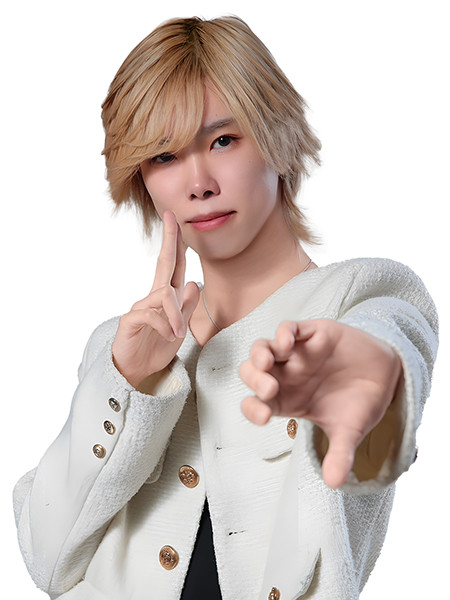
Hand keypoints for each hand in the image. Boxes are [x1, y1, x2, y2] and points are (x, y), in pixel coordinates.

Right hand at [112, 211, 199, 387]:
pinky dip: (164, 325)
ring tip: (178, 333)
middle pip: (164, 263)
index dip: (176, 243)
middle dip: (169, 240)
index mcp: (166, 296)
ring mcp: (141, 306)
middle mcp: (153, 296)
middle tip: (171, 217)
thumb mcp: (179, 329)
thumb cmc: (156, 347)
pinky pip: (151, 314)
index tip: (175, 219)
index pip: (174, 265)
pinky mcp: (131, 319)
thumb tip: (194, 284)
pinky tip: (168, 337)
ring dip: (176, 314)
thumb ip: (186, 308)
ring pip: (164, 295)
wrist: (134, 370)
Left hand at [239, 319, 401, 487]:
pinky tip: (288, 342)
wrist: (386, 375)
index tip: (264, 417)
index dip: (252, 409)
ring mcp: (298, 354)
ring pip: (264, 349)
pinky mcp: (312, 334)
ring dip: (259, 354)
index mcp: (287, 400)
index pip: (256, 404)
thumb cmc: (359, 403)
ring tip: (266, 363)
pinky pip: (290, 329)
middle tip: (268, 389)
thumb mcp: (349, 431)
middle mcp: (286, 376)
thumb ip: (339, 453)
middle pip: (253, 374)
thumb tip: (334, 484)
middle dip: (254, 380)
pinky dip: (284, 333)